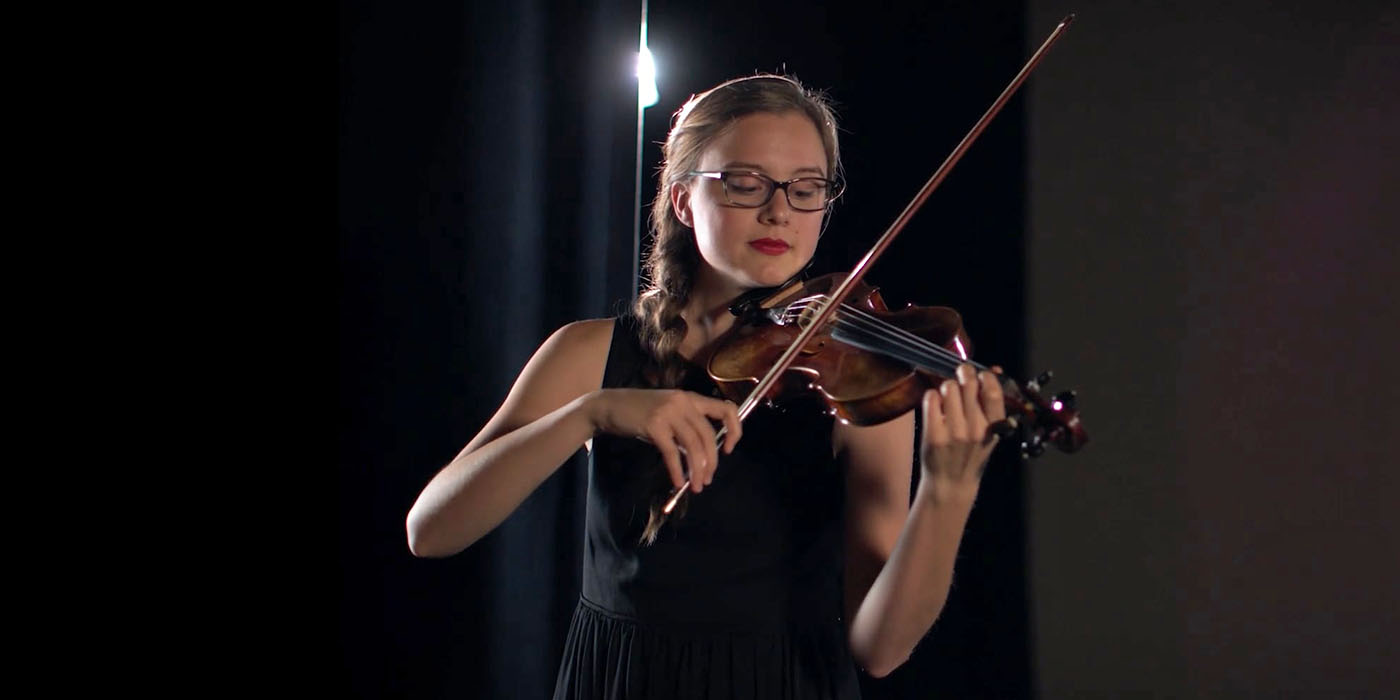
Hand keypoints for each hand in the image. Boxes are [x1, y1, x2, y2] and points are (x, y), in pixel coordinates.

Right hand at [589, 389, 741, 492]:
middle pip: (708, 435)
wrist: (608, 406)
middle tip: (707, 479)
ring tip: (696, 486)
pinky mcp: (654, 425)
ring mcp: (668, 412)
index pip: (726, 408)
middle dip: (711, 461)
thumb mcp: (668, 413)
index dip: (735, 430)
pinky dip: (677, 470)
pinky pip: (672, 453)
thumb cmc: (639, 412)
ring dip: (697, 469)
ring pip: (693, 445)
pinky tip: (679, 482)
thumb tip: (702, 456)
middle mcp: (683, 402)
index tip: (728, 449)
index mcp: (691, 398)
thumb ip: (686, 428)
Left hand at [920, 363, 1005, 489]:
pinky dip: (931, 397)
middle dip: (963, 374)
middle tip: (959, 375)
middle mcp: (976, 429)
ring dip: (946, 387)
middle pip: (969, 384)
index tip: (980, 375)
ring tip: (947, 397)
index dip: (985, 376)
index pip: (993, 392)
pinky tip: (935, 406)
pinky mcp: (934, 434)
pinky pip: (931, 398)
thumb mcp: (989, 432)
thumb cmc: (970, 454)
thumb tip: (995, 369)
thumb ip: (991, 404)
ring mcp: (955, 432)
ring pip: (949, 388)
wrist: (950, 484)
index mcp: (995, 428)